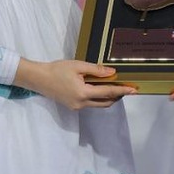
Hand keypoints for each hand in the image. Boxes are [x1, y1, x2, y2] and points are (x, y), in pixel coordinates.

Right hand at [17, 59, 135, 110]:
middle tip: (127, 88)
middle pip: (106, 103)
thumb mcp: (78, 66)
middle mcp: (82, 104)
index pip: (108, 92)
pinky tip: (101, 88)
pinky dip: (99, 97)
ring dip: (109, 98)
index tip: (134, 90)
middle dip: (118, 96)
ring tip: (116, 87)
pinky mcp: (73, 106)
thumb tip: (112, 73)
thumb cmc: (57, 70)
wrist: (39, 79)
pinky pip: (91, 104)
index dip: (122, 91)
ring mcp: (77, 107)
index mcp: (83, 93)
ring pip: (99, 105)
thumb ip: (96, 70)